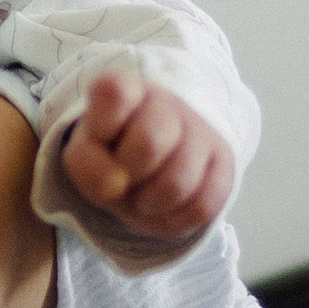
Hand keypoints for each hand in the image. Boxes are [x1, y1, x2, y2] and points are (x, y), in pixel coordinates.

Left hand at [59, 72, 232, 245]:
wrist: (151, 162)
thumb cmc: (112, 154)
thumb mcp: (84, 156)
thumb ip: (87, 166)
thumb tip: (116, 186)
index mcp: (126, 89)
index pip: (115, 92)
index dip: (101, 125)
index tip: (99, 135)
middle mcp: (167, 102)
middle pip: (149, 142)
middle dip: (128, 174)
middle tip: (123, 177)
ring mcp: (201, 130)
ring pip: (179, 181)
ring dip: (150, 203)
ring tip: (142, 197)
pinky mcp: (223, 163)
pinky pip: (202, 205)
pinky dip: (175, 218)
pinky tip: (164, 206)